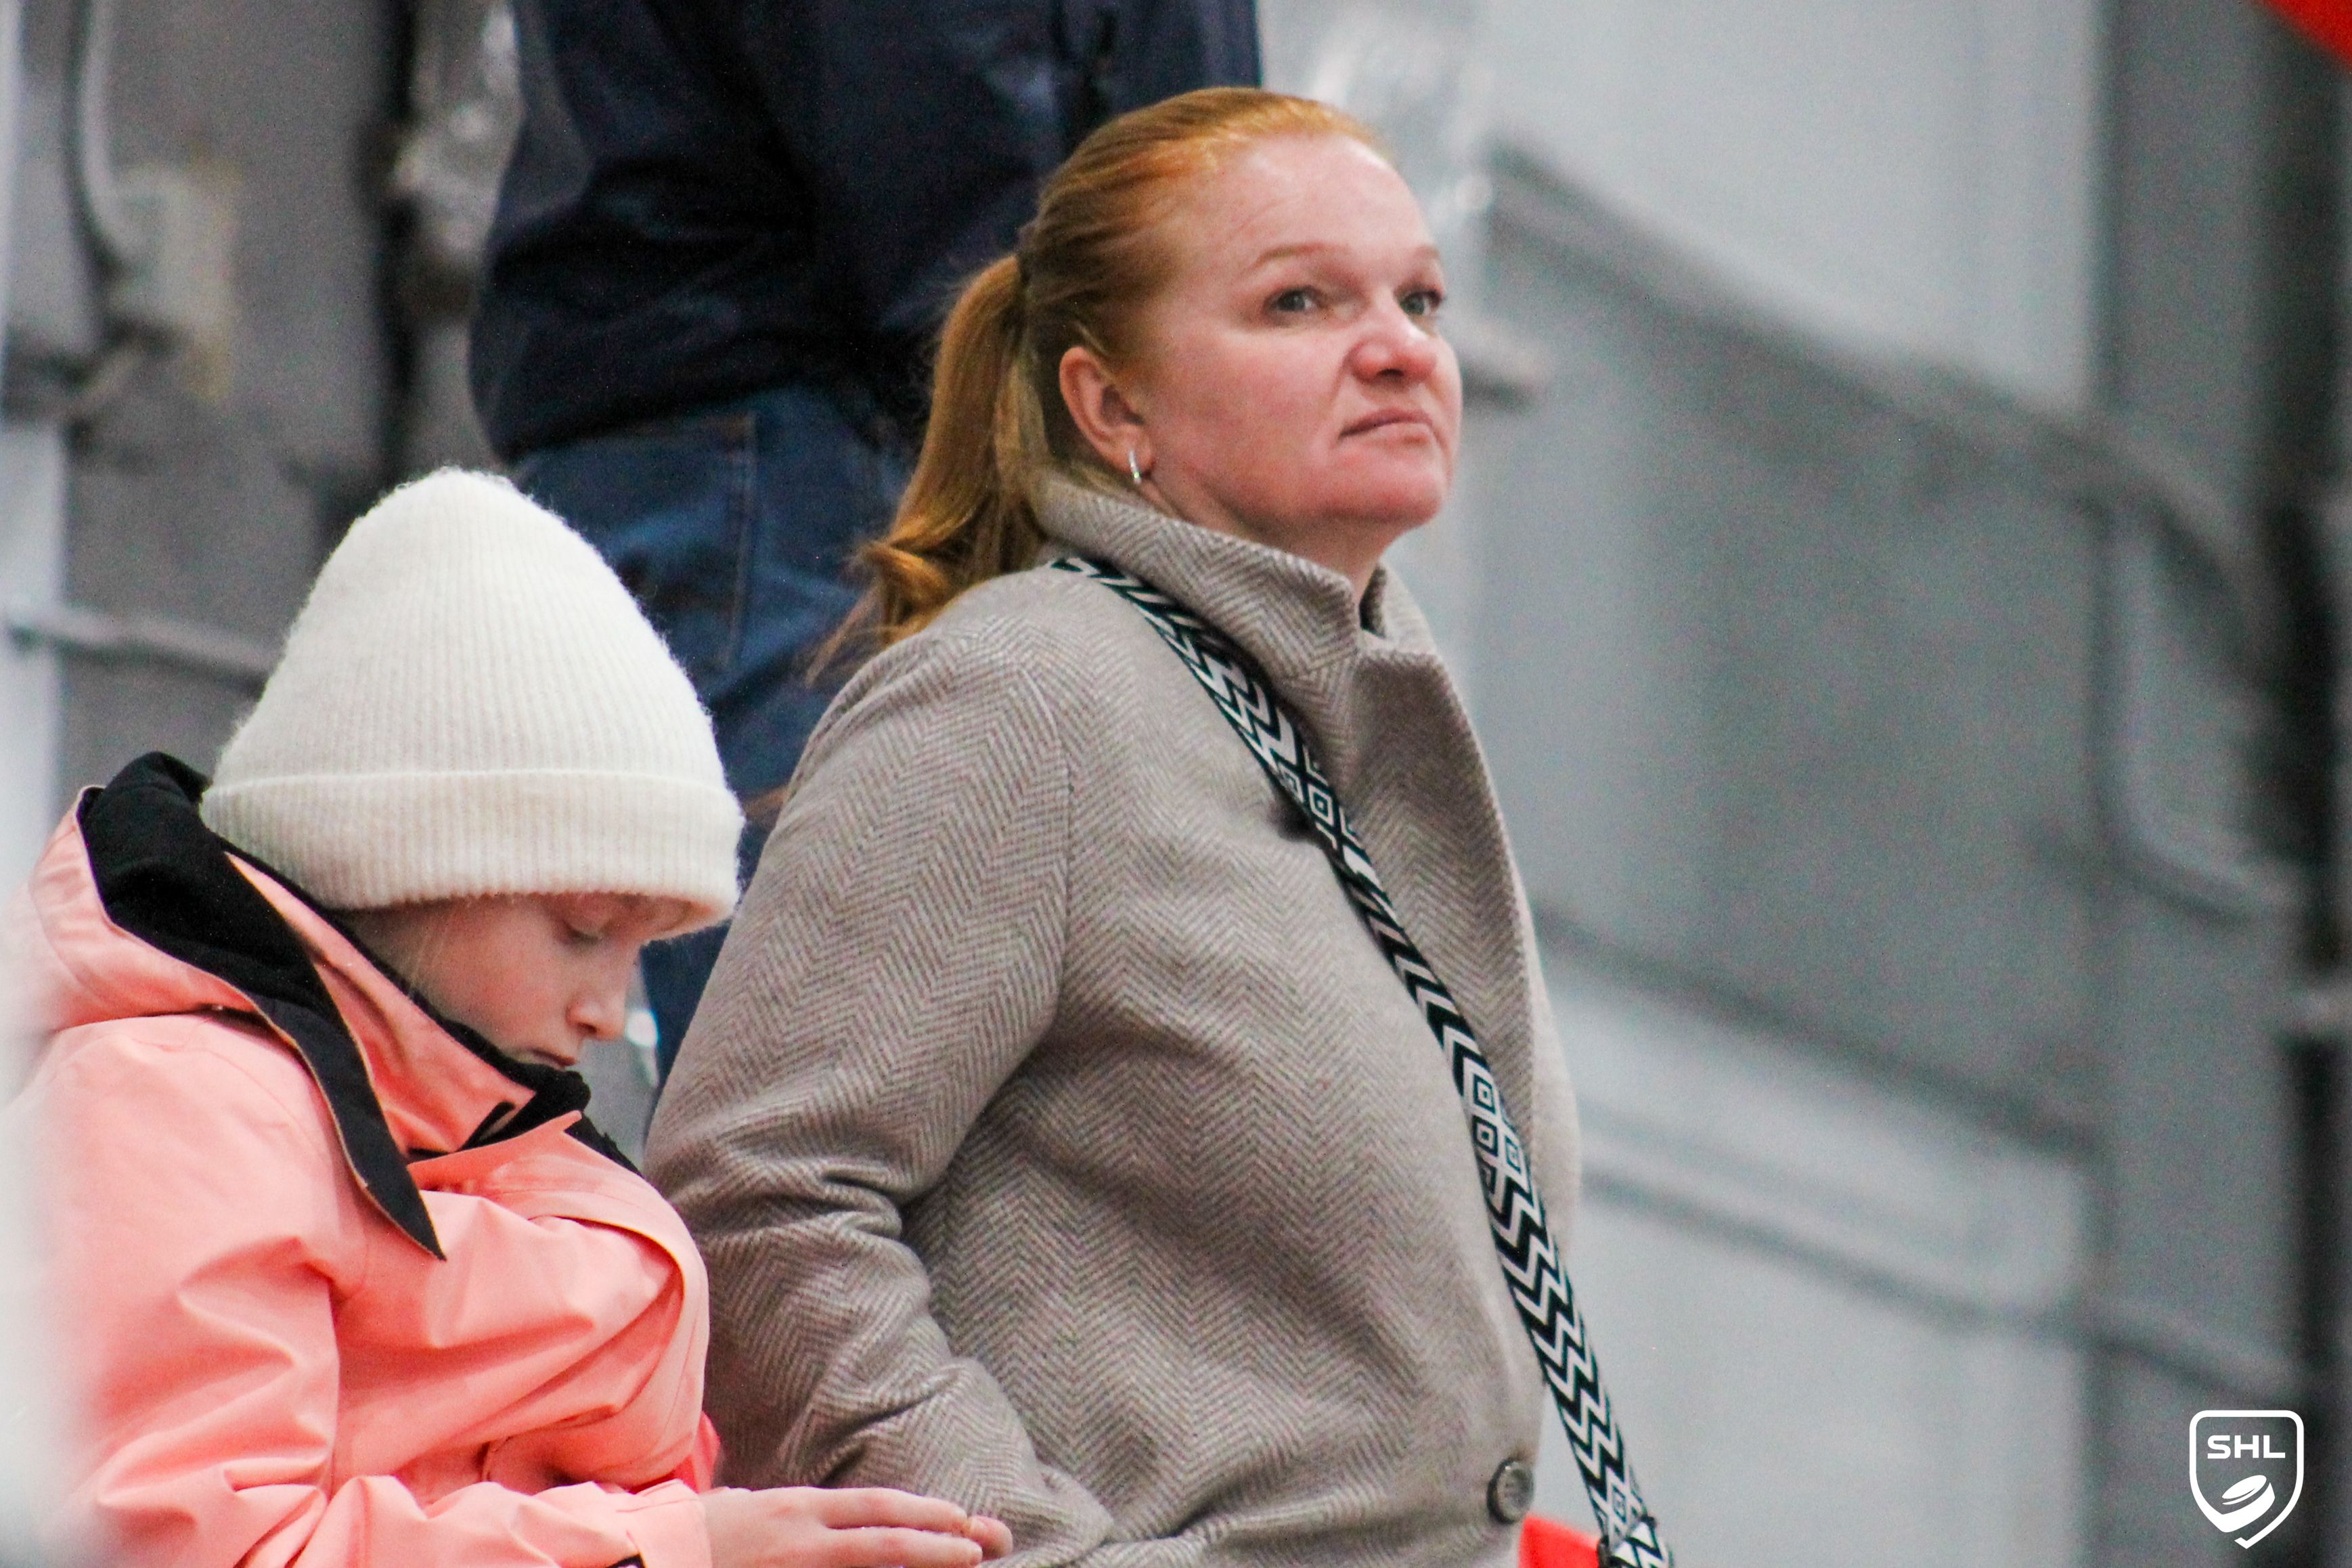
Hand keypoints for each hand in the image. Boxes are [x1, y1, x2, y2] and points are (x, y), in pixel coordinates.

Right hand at [702, 1486, 1013, 1567]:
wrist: (638, 1563)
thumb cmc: (677, 1538)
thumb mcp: (729, 1509)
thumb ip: (763, 1507)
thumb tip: (768, 1506)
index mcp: (792, 1510)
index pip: (873, 1508)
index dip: (921, 1512)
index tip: (959, 1518)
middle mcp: (802, 1541)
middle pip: (886, 1542)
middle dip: (940, 1542)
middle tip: (982, 1545)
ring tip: (963, 1563)